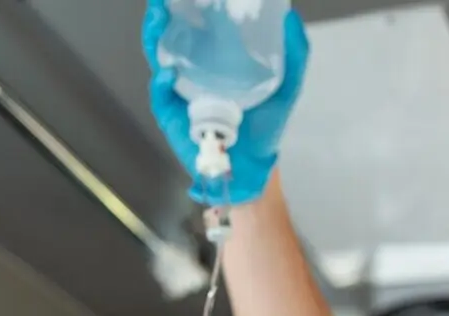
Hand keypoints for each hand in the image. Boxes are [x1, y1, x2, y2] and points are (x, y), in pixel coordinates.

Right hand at [141, 0, 309, 205]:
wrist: (256, 166)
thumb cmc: (266, 125)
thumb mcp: (287, 85)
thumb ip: (294, 53)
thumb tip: (291, 16)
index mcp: (215, 60)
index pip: (198, 26)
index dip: (189, 7)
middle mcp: (193, 72)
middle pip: (171, 37)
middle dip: (163, 16)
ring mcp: (180, 94)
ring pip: (159, 60)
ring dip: (154, 39)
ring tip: (157, 19)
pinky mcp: (173, 117)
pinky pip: (161, 97)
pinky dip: (162, 83)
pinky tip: (168, 72)